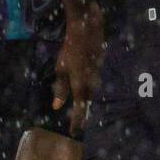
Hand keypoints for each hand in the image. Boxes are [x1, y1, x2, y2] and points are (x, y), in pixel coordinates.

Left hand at [52, 4, 105, 133]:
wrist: (87, 28)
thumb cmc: (70, 48)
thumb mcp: (61, 68)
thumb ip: (61, 88)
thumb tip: (57, 106)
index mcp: (81, 83)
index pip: (79, 108)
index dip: (76, 121)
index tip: (74, 132)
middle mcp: (93, 81)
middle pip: (88, 100)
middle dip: (82, 110)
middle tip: (78, 121)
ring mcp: (99, 73)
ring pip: (93, 90)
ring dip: (86, 97)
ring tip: (81, 103)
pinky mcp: (102, 65)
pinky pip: (96, 78)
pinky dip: (90, 83)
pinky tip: (86, 81)